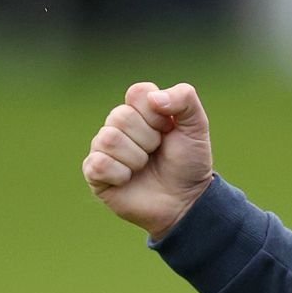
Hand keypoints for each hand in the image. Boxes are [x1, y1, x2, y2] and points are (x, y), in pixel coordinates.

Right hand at [83, 82, 213, 239]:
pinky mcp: (95, 172)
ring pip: (108, 139)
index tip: (168, 128)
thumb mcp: (196, 126)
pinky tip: (129, 179)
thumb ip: (184, 99)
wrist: (185, 199)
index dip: (156, 113)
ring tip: (145, 165)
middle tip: (157, 151)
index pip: (138, 92)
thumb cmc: (189, 161)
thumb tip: (154, 98)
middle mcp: (119, 125)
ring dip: (136, 157)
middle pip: (121, 116)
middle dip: (148, 138)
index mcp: (142, 109)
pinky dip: (121, 174)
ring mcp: (104, 148)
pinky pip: (98, 164)